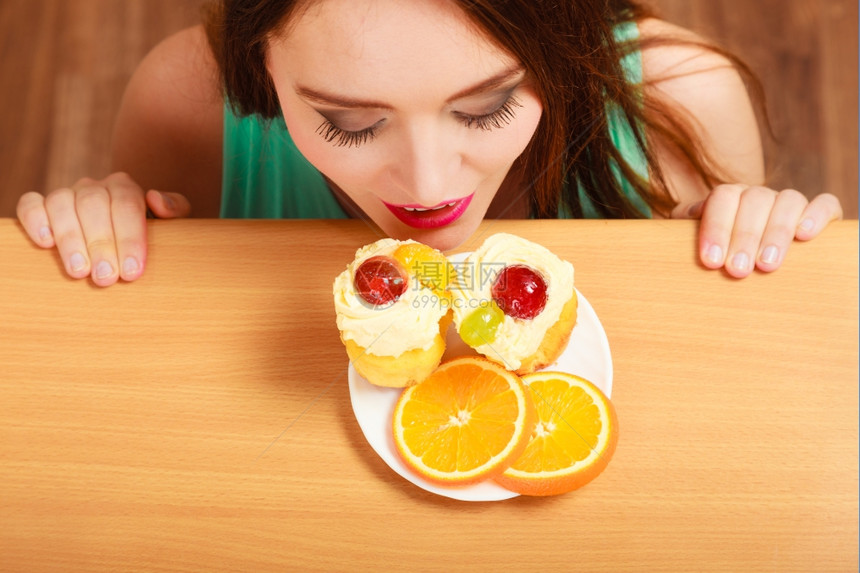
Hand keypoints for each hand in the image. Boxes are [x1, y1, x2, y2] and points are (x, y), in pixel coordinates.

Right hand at [16, 172, 190, 285]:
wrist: (122, 240)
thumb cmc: (149, 235)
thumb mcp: (170, 224)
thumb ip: (174, 209)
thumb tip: (156, 200)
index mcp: (125, 187)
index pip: (127, 205)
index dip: (129, 238)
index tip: (132, 271)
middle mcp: (95, 187)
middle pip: (94, 205)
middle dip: (101, 244)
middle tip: (106, 277)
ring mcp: (67, 195)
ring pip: (62, 204)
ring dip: (70, 239)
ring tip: (79, 271)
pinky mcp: (41, 207)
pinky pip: (31, 205)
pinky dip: (35, 220)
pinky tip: (45, 243)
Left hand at [673, 184, 842, 277]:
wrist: (746, 255)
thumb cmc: (718, 254)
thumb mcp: (692, 242)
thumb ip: (682, 231)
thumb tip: (677, 228)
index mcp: (728, 197)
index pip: (722, 199)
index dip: (716, 228)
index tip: (711, 261)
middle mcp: (758, 195)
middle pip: (754, 202)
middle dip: (744, 237)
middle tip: (738, 271)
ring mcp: (788, 202)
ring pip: (788, 201)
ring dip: (776, 232)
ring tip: (767, 265)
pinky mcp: (819, 212)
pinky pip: (824, 204)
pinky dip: (817, 215)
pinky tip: (805, 236)